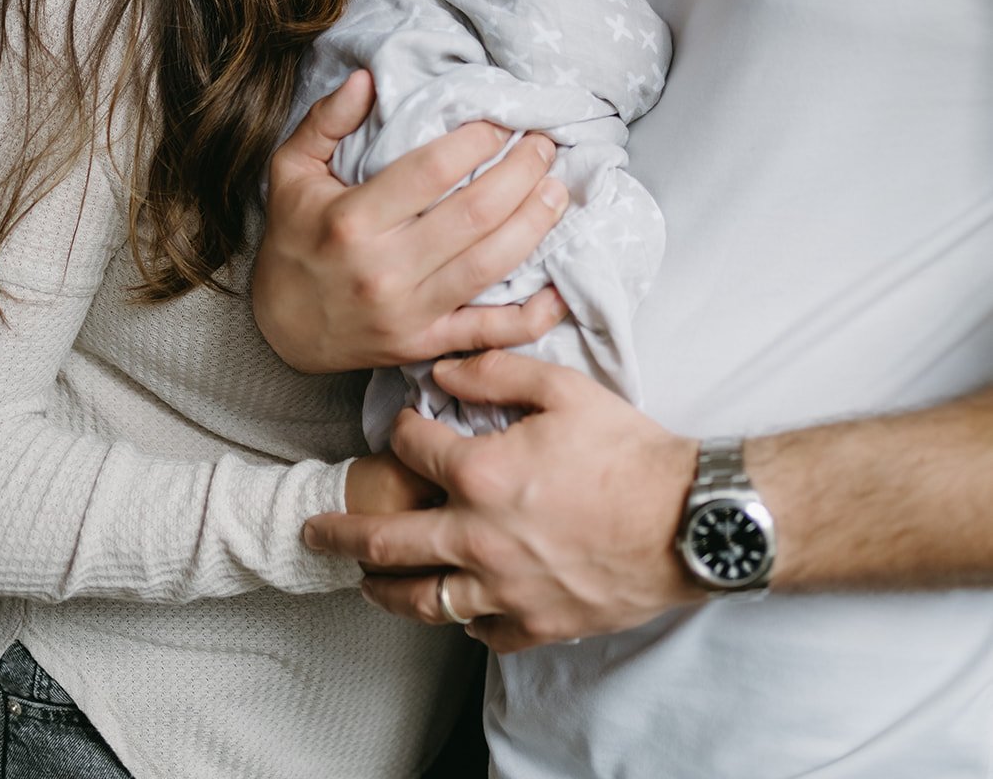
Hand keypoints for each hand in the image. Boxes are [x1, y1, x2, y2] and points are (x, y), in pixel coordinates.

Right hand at [252, 71, 568, 372]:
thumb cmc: (294, 240)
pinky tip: (559, 288)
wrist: (279, 328)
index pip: (432, 171)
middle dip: (521, 173)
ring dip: (535, 225)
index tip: (500, 123)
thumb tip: (368, 78)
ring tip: (557, 190)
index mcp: (353, 219)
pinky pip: (490, 332)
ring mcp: (409, 312)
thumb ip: (326, 121)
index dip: (477, 141)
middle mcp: (384, 268)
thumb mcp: (291, 171)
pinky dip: (532, 316)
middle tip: (543, 145)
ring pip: (491, 265)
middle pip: (474, 215)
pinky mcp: (426, 345)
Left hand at [305, 351, 702, 652]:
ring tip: (364, 582)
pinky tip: (454, 606)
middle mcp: (478, 538)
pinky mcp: (535, 624)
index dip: (401, 429)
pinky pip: (479, 632)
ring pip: (422, 601)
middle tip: (312, 533)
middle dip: (340, 535)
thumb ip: (496, 369)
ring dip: (384, 590)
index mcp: (481, 475)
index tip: (402, 426)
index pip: (412, 449)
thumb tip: (445, 365)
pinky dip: (460, 620)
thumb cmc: (628, 452)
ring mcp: (503, 589)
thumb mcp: (564, 388)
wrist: (685, 520)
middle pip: (386, 544)